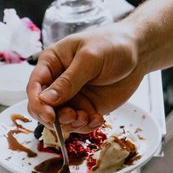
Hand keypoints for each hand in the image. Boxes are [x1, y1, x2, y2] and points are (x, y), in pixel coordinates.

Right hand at [27, 25, 142, 130]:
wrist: (137, 53)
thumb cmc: (112, 45)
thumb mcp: (90, 59)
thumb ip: (69, 80)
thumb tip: (46, 100)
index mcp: (51, 63)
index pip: (35, 87)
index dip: (38, 104)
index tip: (50, 116)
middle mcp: (57, 82)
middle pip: (42, 108)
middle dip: (55, 118)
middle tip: (73, 116)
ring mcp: (71, 97)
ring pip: (59, 121)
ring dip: (71, 124)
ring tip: (88, 117)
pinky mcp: (85, 108)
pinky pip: (78, 125)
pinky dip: (86, 127)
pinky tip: (98, 119)